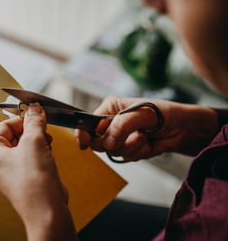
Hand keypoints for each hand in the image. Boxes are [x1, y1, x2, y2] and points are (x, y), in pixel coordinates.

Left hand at [0, 104, 76, 240]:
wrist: (46, 209)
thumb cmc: (32, 181)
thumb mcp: (34, 141)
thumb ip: (34, 121)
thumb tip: (35, 108)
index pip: (3, 125)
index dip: (22, 118)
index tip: (36, 114)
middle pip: (14, 134)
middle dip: (31, 131)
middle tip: (43, 130)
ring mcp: (9, 170)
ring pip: (23, 144)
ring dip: (38, 141)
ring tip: (47, 144)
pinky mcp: (22, 176)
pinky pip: (29, 156)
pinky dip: (40, 151)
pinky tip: (48, 154)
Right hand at [75, 96, 218, 160]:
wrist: (183, 129)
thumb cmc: (164, 113)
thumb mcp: (142, 113)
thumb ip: (122, 124)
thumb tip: (108, 140)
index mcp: (110, 108)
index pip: (89, 122)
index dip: (83, 133)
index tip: (84, 143)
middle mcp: (111, 123)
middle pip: (97, 141)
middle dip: (113, 142)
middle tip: (125, 137)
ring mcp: (119, 137)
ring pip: (112, 151)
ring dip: (130, 147)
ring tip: (143, 137)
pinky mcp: (128, 149)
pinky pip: (125, 157)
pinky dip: (137, 152)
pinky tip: (147, 143)